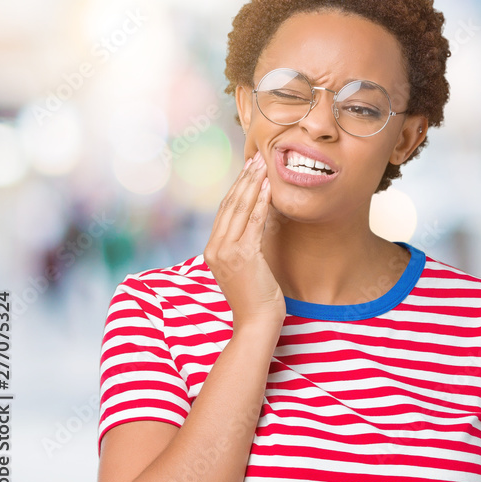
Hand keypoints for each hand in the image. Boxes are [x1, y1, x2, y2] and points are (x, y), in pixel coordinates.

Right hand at [204, 151, 285, 331]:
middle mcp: (215, 249)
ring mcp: (226, 252)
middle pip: (229, 205)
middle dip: (244, 179)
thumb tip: (253, 228)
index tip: (247, 170)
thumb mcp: (244, 269)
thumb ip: (242, 248)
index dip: (236, 187)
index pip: (224, 211)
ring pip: (239, 209)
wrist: (256, 323)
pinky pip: (252, 221)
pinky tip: (268, 187)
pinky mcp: (243, 255)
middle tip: (256, 159)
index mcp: (212, 250)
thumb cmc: (256, 298)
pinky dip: (260, 202)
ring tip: (263, 165)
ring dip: (252, 184)